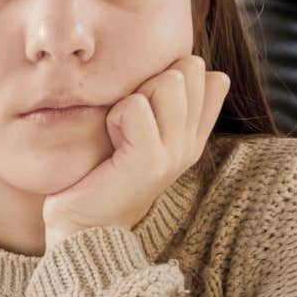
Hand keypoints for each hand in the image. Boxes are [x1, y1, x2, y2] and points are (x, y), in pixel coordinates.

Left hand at [42, 56, 229, 248]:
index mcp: (193, 137)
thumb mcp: (143, 133)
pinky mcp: (149, 161)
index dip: (176, 75)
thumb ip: (171, 104)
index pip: (213, 81)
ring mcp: (174, 154)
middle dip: (152, 80)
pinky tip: (111, 141)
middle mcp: (190, 145)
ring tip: (120, 129)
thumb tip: (210, 70)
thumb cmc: (103, 173)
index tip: (148, 105)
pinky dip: (116, 116)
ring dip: (134, 96)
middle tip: (129, 118)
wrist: (83, 226)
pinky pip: (136, 107)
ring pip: (169, 82)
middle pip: (188, 71)